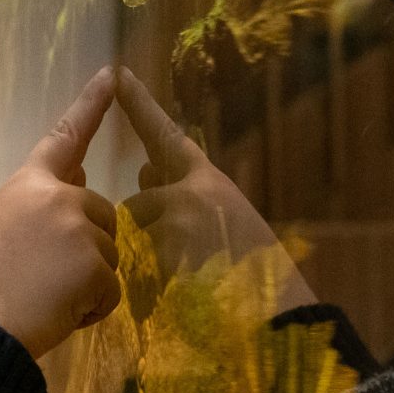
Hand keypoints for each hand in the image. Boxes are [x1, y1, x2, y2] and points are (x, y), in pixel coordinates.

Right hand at [0, 70, 123, 358]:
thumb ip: (37, 205)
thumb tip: (78, 178)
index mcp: (26, 185)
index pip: (64, 137)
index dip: (91, 104)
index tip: (114, 74)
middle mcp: (56, 197)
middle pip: (102, 217)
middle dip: (87, 250)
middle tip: (42, 281)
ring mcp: (77, 227)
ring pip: (109, 256)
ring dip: (87, 285)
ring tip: (43, 299)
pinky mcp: (94, 263)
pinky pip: (111, 290)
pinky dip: (91, 310)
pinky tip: (56, 314)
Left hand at [113, 68, 314, 312]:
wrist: (275, 316)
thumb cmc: (254, 277)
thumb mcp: (225, 225)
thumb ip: (186, 198)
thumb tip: (145, 176)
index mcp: (212, 182)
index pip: (166, 137)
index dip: (141, 108)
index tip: (118, 76)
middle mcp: (194, 192)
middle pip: (141, 201)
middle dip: (149, 229)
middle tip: (185, 251)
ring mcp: (179, 220)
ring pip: (138, 237)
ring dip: (151, 261)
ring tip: (193, 280)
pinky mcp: (167, 252)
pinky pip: (138, 266)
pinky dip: (152, 285)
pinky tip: (185, 295)